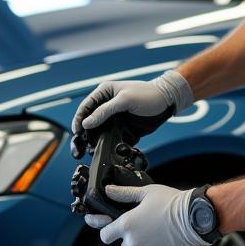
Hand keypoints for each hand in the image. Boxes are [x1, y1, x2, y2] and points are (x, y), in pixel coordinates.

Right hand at [71, 71, 192, 152]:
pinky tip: (105, 152)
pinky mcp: (123, 129)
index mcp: (104, 93)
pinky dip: (108, 146)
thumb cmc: (147, 94)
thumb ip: (104, 111)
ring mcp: (114, 119)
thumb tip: (86, 123)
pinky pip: (112, 139)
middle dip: (83, 135)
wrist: (167, 101)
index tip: (77, 132)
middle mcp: (107, 107)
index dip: (79, 120)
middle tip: (79, 149)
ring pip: (99, 132)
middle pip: (89, 122)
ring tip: (92, 151)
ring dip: (95, 142)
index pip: (85, 107)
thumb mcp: (125, 100)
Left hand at [87, 183, 203, 245]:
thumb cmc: (172, 203)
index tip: (115, 229)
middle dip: (132, 236)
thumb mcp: (146, 193)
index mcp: (126, 224)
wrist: (194, 218)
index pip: (105, 235)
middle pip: (124, 244)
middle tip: (147, 226)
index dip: (109, 231)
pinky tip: (163, 243)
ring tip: (157, 234)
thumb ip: (124, 194)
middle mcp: (132, 241)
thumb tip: (109, 191)